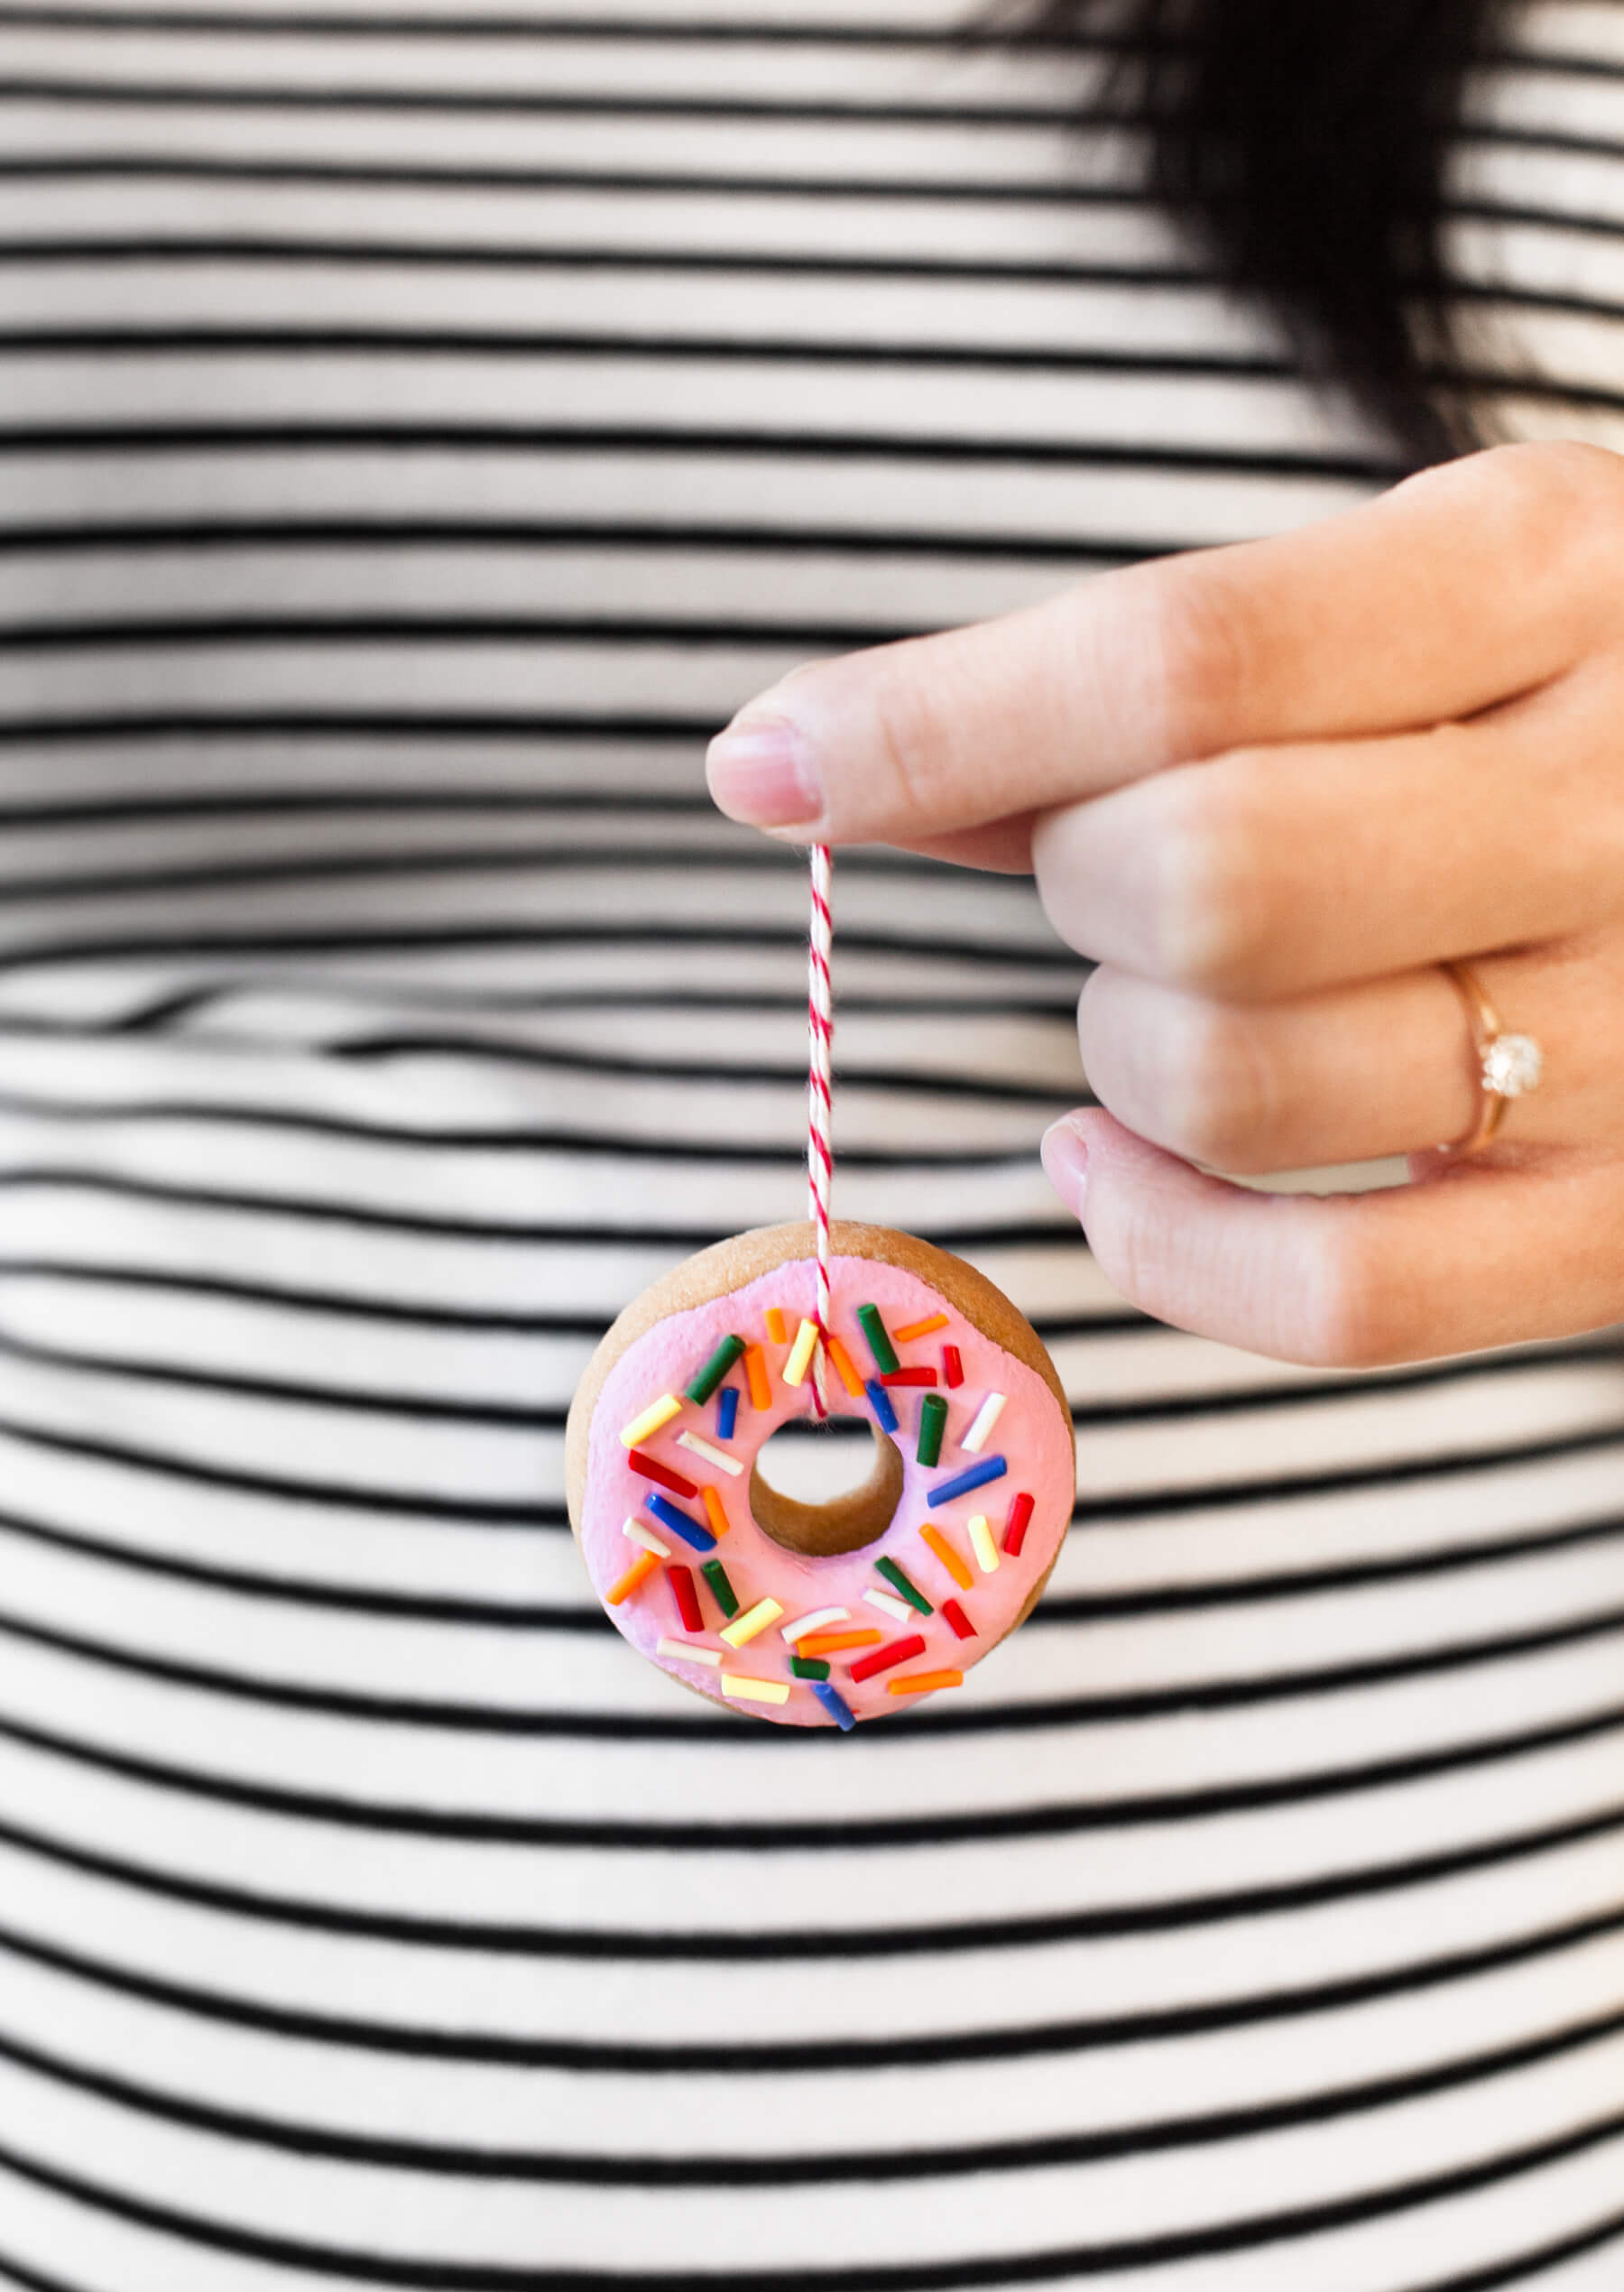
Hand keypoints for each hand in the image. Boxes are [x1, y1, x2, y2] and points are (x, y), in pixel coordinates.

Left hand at [704, 442, 1623, 1368]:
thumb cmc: (1564, 697)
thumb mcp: (1413, 594)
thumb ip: (1147, 674)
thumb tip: (815, 763)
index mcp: (1559, 575)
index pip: (1187, 660)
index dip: (932, 725)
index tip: (770, 765)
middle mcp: (1622, 802)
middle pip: (1202, 881)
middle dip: (1076, 883)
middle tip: (1109, 864)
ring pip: (1241, 1083)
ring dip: (1118, 1048)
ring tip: (1162, 995)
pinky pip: (1336, 1297)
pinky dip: (1163, 1245)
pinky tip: (1113, 1168)